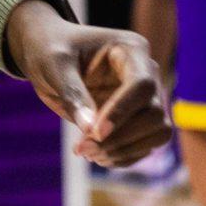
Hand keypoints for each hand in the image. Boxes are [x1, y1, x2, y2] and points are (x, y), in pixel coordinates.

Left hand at [2, 0, 168, 168]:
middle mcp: (146, 72)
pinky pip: (145, 146)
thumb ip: (73, 94)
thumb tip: (92, 130)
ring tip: (88, 153)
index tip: (95, 133)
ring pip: (158, 132)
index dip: (122, 111)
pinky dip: (123, 156)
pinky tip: (95, 156)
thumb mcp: (55, 66)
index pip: (142, 85)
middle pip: (154, 113)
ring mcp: (145, 97)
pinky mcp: (138, 119)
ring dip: (124, 150)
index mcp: (130, 49)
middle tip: (83, 148)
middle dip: (121, 137)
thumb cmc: (51, 50)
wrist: (48, 55)